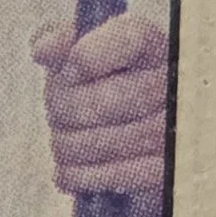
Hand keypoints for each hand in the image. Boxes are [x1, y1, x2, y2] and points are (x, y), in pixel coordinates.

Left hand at [34, 12, 167, 216]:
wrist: (133, 133)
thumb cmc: (100, 85)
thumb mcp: (80, 54)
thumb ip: (62, 41)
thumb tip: (44, 48)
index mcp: (152, 46)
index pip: (127, 40)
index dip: (89, 57)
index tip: (71, 68)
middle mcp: (171, 85)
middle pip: (99, 102)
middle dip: (62, 108)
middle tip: (58, 110)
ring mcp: (169, 132)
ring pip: (92, 143)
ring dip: (65, 143)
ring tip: (67, 136)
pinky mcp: (160, 174)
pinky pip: (100, 176)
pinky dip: (73, 173)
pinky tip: (70, 166)